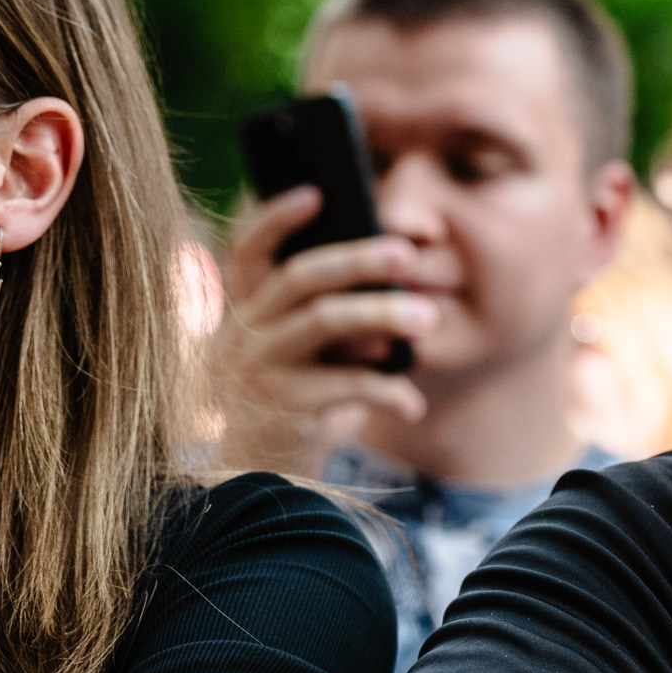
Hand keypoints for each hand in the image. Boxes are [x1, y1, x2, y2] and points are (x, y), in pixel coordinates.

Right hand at [208, 187, 433, 474]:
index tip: (317, 191)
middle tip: (406, 254)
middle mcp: (242, 334)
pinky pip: (346, 386)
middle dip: (356, 260)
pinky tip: (412, 402)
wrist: (256, 482)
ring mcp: (259, 371)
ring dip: (381, 314)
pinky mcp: (283, 409)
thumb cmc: (292, 401)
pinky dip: (386, 391)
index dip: (276, 218)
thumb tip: (391, 278)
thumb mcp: (300, 354)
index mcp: (243, 311)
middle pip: (300, 279)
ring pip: (323, 322)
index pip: (248, 250)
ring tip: (428, 318)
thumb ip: (328, 317)